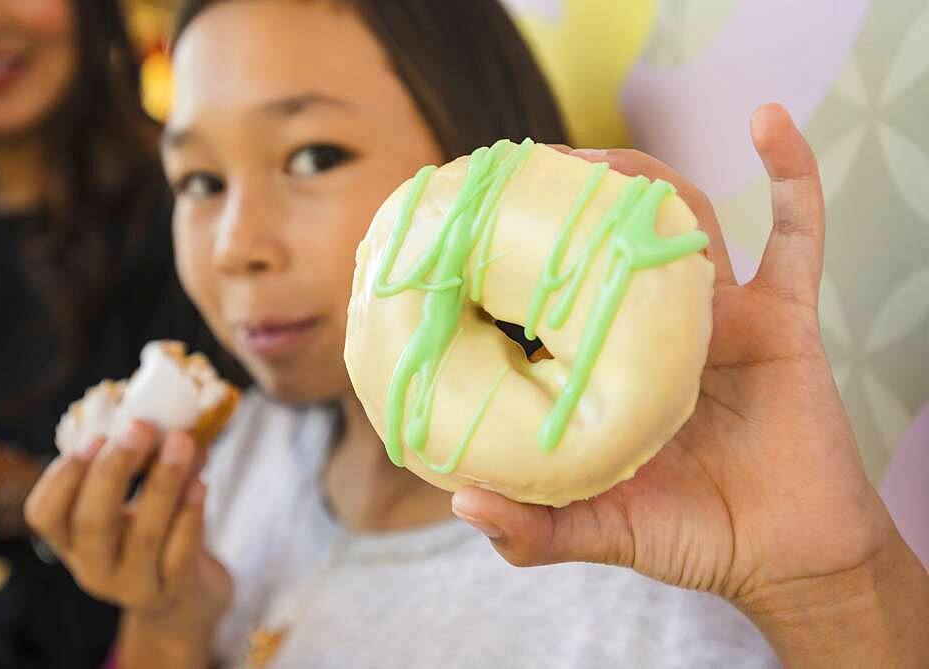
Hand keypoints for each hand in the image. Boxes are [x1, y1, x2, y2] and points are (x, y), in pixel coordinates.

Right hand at [25, 423, 230, 638]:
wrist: (186, 596)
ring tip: (184, 443)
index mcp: (70, 539)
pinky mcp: (171, 591)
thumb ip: (145, 462)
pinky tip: (201, 484)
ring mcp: (131, 585)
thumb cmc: (156, 531)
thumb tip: (171, 417)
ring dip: (163, 483)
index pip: (44, 514)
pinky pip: (179, 553)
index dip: (63, 476)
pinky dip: (190, 515)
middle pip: (91, 522)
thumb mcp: (137, 499)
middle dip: (114, 470)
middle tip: (140, 427)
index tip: (94, 437)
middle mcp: (92, 567)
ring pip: (142, 535)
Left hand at [452, 105, 927, 659]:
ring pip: (685, 222)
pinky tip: (768, 122)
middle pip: (612, 240)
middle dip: (573, 200)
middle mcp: (656, 329)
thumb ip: (536, 533)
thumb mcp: (601, 531)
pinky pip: (798, 235)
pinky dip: (792, 177)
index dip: (516, 259)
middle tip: (528, 171)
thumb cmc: (691, 539)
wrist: (791, 558)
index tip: (475, 223)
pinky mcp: (784, 317)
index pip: (553, 295)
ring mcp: (720, 315)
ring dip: (646, 180)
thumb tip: (462, 504)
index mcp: (609, 365)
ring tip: (599, 162)